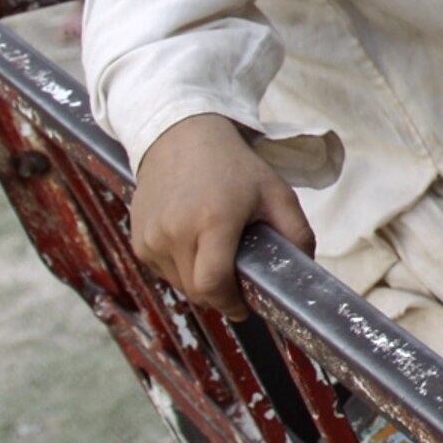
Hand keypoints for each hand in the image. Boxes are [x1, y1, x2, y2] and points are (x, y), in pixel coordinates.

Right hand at [129, 113, 314, 319]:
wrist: (182, 136)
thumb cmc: (233, 166)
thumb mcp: (276, 193)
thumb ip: (297, 233)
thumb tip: (305, 270)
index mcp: (212, 221)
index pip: (213, 285)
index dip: (231, 303)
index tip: (244, 306)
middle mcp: (175, 232)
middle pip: (197, 291)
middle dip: (219, 293)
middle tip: (237, 276)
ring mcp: (151, 236)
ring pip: (179, 283)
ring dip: (199, 280)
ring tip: (216, 249)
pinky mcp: (137, 238)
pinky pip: (163, 269)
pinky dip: (181, 266)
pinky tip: (194, 240)